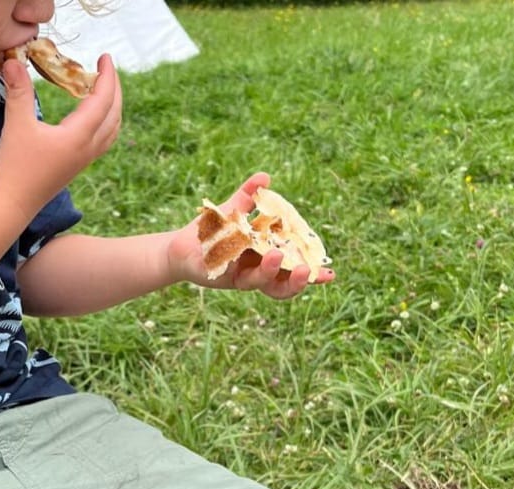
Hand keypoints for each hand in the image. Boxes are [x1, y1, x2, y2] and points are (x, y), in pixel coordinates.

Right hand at [0, 53, 121, 220]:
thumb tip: (14, 58)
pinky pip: (103, 141)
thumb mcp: (16, 123)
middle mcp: (88, 149)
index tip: (105, 57)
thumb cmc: (15, 165)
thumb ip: (19, 90)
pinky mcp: (77, 166)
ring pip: (111, 130)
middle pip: (114, 115)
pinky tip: (93, 117)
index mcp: (79, 136)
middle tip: (106, 68)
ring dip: (113, 108)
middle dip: (115, 89)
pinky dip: (105, 123)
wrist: (14, 203)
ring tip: (103, 89)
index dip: (107, 77)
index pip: (103, 101)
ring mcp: (85, 160)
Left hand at [167, 173, 334, 298]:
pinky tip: (242, 250)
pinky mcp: (224, 278)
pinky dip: (240, 262)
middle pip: (283, 286)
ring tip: (276, 255)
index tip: (330, 273)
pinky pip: (235, 274)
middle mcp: (257, 273)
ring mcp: (241, 278)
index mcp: (267, 260)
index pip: (294, 270)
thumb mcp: (234, 210)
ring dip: (271, 272)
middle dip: (297, 281)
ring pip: (262, 284)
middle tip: (308, 270)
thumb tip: (265, 177)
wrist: (182, 246)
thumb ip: (249, 196)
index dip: (312, 275)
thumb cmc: (213, 231)